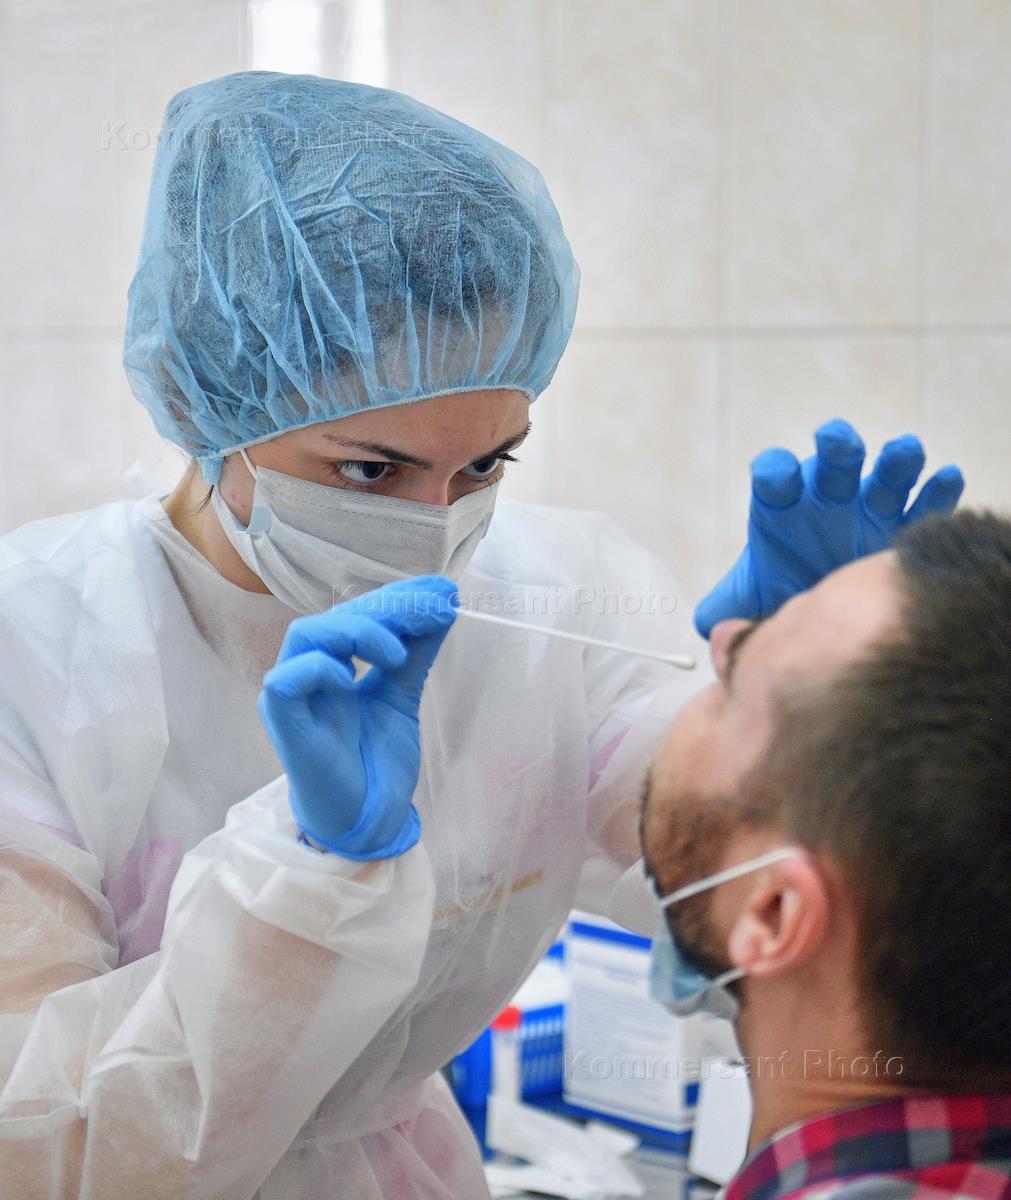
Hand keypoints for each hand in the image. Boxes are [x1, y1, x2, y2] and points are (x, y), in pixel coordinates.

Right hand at [258, 576, 456, 858]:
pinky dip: (319, 669)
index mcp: (333, 663)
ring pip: (306, 635)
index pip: (357, 613)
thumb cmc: (375, 763)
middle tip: (434, 610)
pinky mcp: (285, 724)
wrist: (369, 822)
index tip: (442, 592)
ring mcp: (292, 697)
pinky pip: (286, 681)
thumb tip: (444, 603)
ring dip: (357, 631)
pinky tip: (352, 677)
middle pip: (335, 618)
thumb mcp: (402, 697)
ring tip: (397, 653)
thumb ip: (417, 653)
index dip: (396, 598)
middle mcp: (307, 672)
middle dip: (388, 609)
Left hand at [694, 419, 963, 636]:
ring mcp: (870, 507)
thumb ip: (727, 607)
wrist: (825, 609)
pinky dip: (937, 490)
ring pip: (886, 475)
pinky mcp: (907, 525)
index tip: (776, 476)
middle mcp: (827, 497)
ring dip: (896, 461)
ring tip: (905, 451)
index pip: (774, 479)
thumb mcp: (752, 600)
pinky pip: (926, 502)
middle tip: (835, 440)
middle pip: (833, 465)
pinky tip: (945, 479)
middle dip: (835, 449)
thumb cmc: (783, 588)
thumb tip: (711, 624)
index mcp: (783, 505)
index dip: (774, 474)